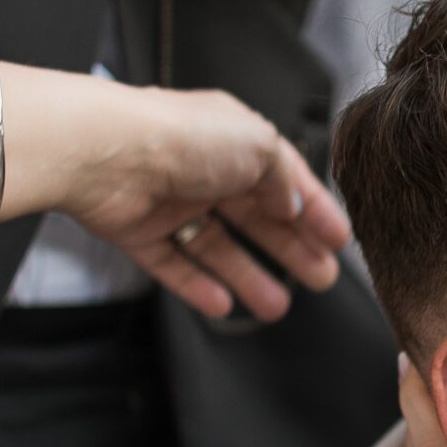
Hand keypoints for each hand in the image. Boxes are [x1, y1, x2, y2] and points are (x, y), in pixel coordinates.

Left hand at [0, 64, 350, 321]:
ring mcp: (170, 201)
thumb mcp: (259, 147)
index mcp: (233, 139)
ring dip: (249, 276)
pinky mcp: (139, 231)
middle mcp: (203, 169)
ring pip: (218, 247)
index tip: (340, 242)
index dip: (314, 210)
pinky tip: (223, 306)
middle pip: (256, 217)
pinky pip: (174, 264)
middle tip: (321, 279)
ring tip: (277, 307)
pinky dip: (198, 286)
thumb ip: (283, 181)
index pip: (284, 179)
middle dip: (291, 248)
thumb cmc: (183, 139)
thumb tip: (293, 207)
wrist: (105, 153)